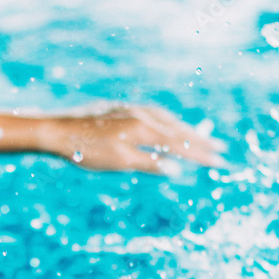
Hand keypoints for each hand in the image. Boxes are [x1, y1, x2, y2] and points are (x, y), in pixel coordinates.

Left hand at [44, 105, 227, 174]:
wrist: (57, 130)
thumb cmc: (86, 150)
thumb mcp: (119, 162)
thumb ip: (148, 163)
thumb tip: (175, 169)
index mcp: (144, 129)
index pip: (180, 144)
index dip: (201, 155)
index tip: (220, 162)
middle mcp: (142, 115)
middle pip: (178, 129)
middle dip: (200, 140)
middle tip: (221, 148)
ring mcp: (131, 110)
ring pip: (166, 119)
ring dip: (185, 129)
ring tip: (200, 138)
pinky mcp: (121, 109)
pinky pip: (153, 115)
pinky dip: (167, 122)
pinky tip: (166, 126)